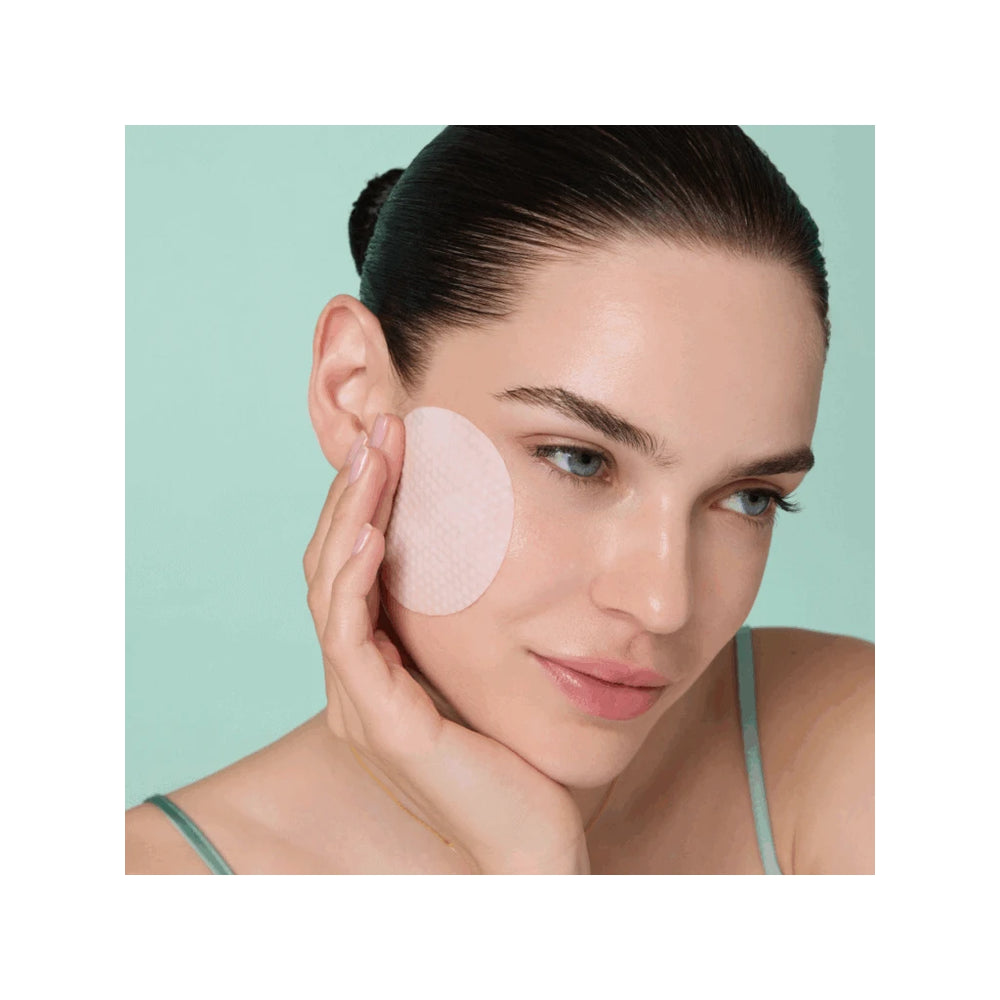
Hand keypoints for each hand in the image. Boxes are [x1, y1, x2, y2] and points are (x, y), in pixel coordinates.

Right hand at [302, 413, 589, 873]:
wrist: (537, 845)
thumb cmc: (524, 757)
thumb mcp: (499, 667)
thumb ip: (486, 615)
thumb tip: (509, 543)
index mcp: (381, 664)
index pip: (358, 566)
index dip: (370, 500)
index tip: (399, 441)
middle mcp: (358, 679)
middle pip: (335, 564)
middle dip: (357, 490)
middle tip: (382, 427)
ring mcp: (361, 702)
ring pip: (332, 587)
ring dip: (352, 514)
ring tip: (375, 454)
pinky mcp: (380, 723)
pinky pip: (350, 635)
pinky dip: (355, 576)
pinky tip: (377, 527)